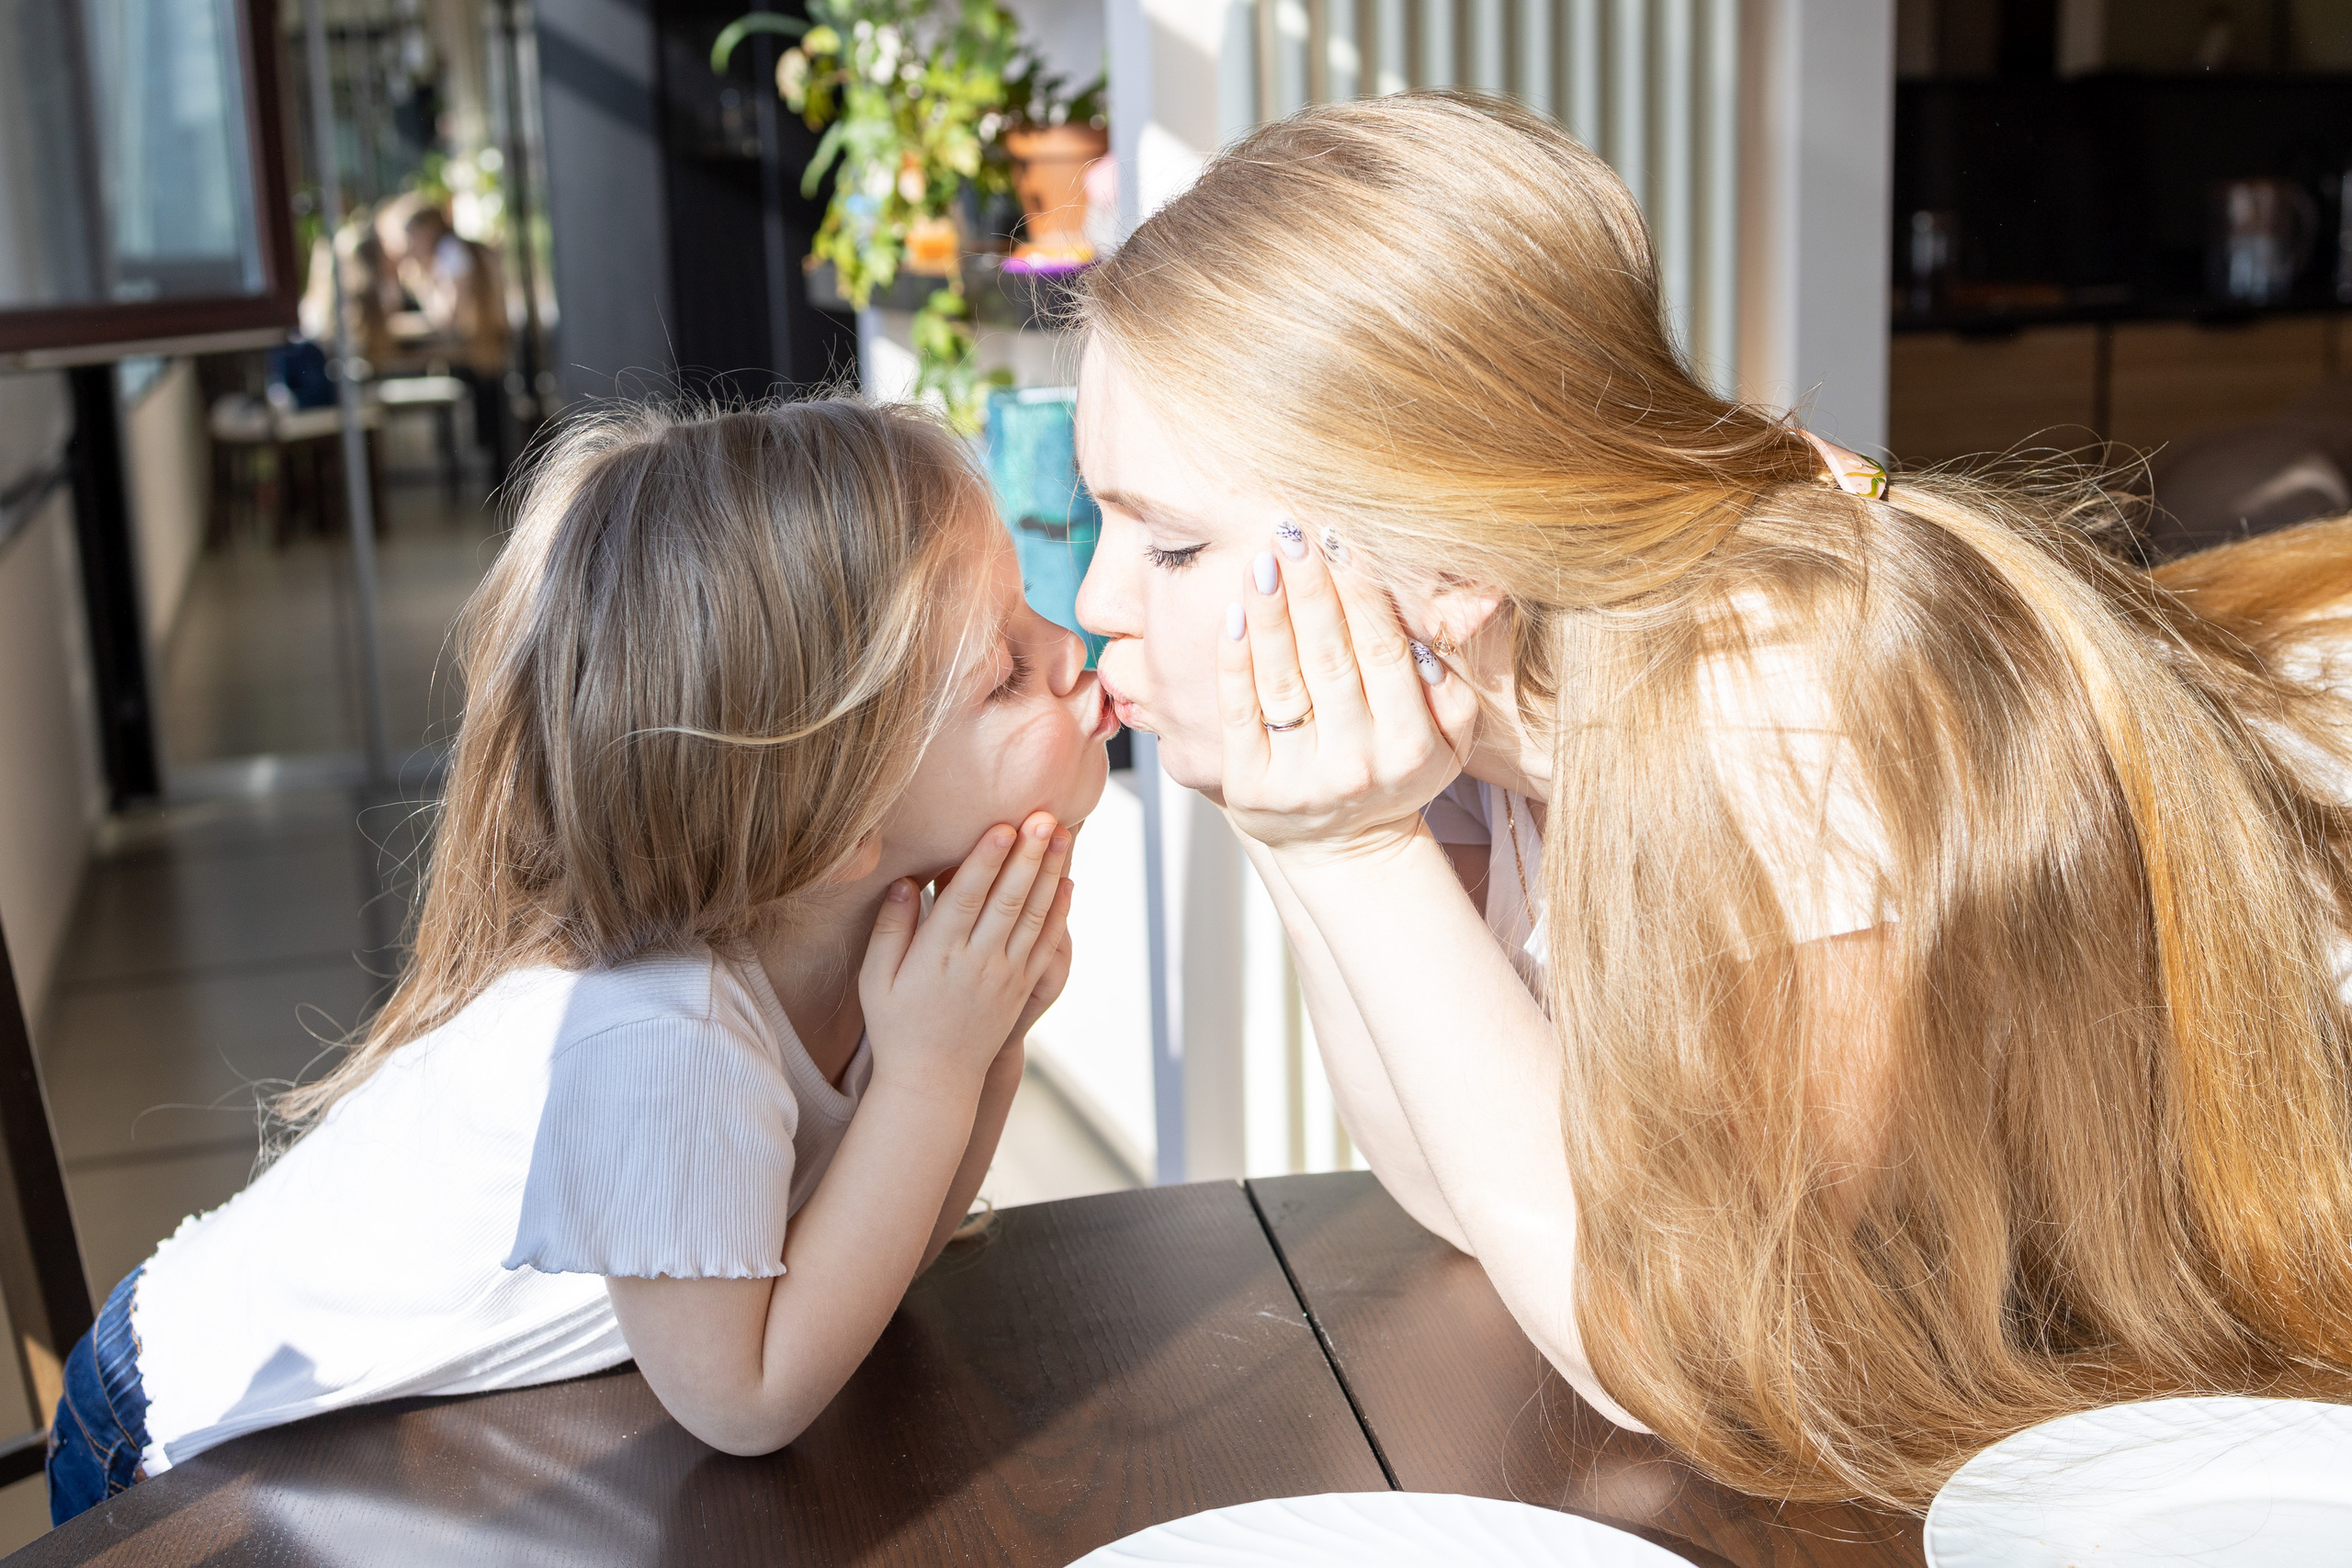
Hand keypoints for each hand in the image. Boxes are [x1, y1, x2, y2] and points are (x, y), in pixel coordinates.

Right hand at [859, 813, 1073, 1098]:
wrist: (934, 1080)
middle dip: (1029, 854)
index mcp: (937, 956)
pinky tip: (1067, 882)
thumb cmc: (897, 1025)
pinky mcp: (1022, 987)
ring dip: (1051, 873)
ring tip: (1063, 835)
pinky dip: (1060, 912)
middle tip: (1045, 816)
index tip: (1003, 826)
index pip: (966, 898)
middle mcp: (977, 962)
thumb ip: (889, 930)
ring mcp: (1005, 975)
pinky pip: (1047, 944)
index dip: (986, 860)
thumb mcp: (875, 979)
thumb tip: (904, 883)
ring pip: (1034, 916)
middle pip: (1008, 899)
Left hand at [1218, 526, 1477, 862]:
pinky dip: (1233, 663)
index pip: (1384, 654)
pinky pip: (1239, 715)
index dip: (1363, 595)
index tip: (1343, 542)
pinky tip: (1232, 616)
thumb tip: (1432, 629)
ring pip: (1282, 682)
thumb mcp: (1448, 743)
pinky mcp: (1249, 789)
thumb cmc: (1395, 774)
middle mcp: (1355, 764)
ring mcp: (1299, 780)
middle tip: (1293, 535)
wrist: (1346, 850)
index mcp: (1409, 747)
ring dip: (1270, 616)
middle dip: (1311, 592)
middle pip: (1330, 661)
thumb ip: (1451, 688)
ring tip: (1261, 562)